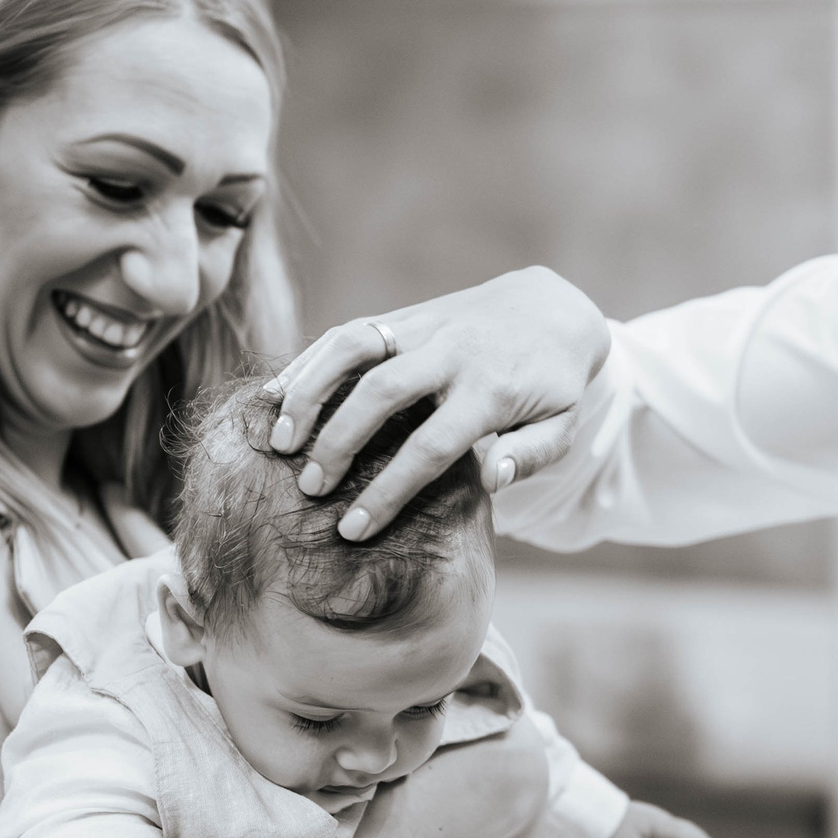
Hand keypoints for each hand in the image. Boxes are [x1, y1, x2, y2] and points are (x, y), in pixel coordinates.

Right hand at [267, 267, 609, 539]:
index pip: (432, 446)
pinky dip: (308, 361)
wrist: (551, 309)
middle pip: (383, 393)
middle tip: (310, 488)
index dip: (390, 490)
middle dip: (339, 442)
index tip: (355, 528)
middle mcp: (451, 353)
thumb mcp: (562, 425)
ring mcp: (422, 328)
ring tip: (280, 442)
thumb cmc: (553, 384)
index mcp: (492, 390)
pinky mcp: (403, 316)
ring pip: (355, 349)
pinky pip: (348, 332)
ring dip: (310, 392)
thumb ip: (530, 455)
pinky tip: (275, 396)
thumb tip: (489, 482)